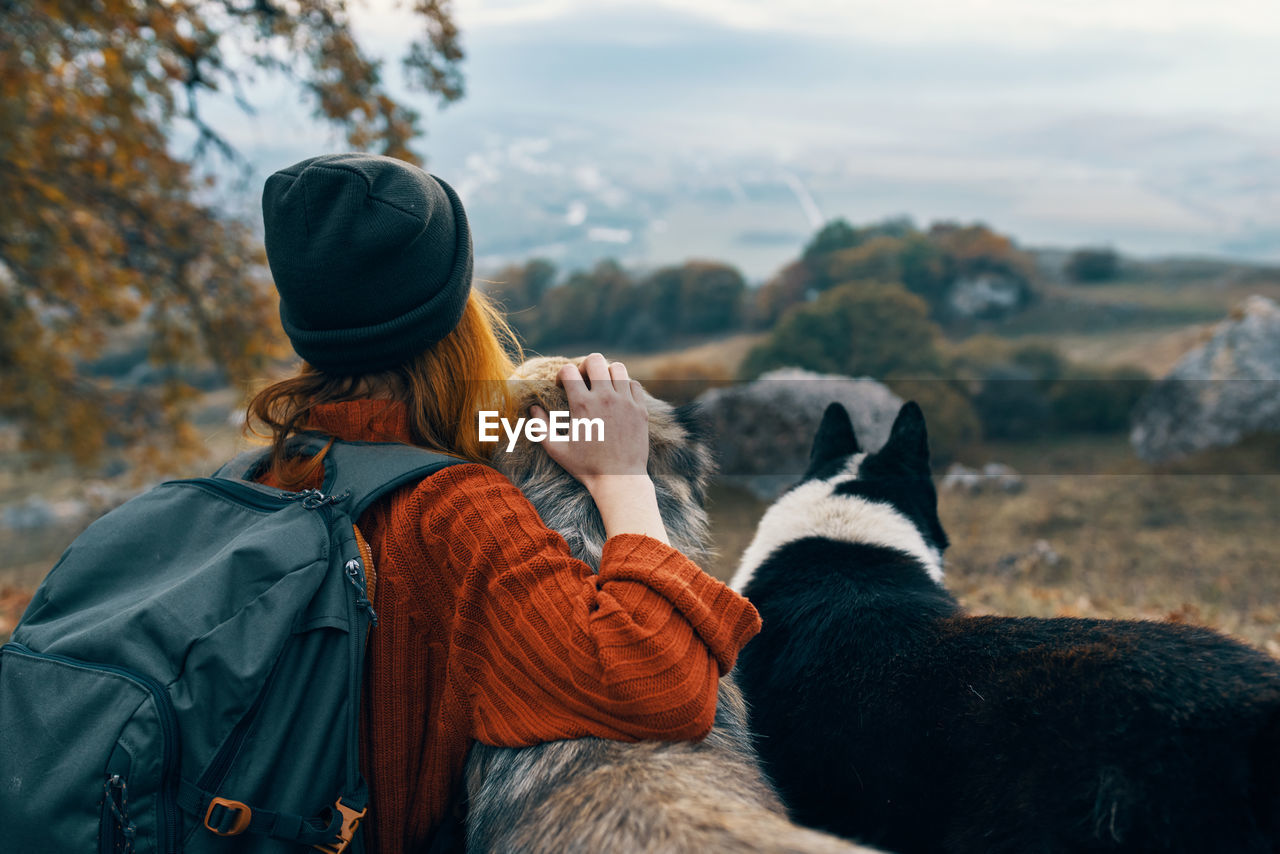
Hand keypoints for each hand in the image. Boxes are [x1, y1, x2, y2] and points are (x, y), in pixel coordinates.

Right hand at [530, 353, 648, 488]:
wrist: (619, 480)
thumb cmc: (585, 467)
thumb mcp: (556, 449)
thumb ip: (540, 427)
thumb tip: (533, 409)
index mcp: (582, 405)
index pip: (569, 370)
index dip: (562, 375)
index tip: (562, 387)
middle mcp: (604, 398)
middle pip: (595, 360)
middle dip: (585, 366)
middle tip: (583, 381)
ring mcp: (625, 402)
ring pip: (617, 368)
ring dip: (606, 373)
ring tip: (602, 387)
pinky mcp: (640, 409)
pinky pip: (633, 384)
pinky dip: (624, 386)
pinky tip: (618, 398)